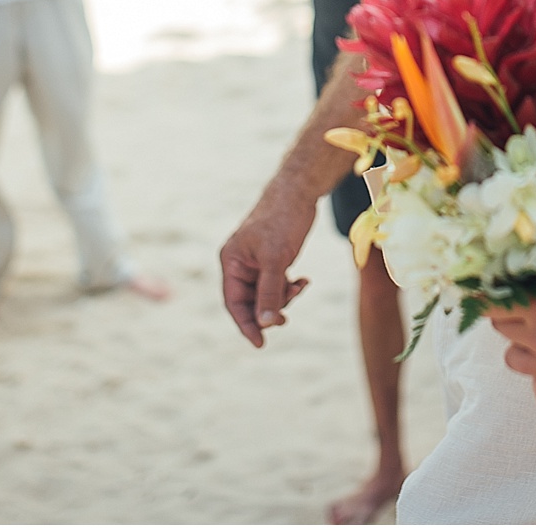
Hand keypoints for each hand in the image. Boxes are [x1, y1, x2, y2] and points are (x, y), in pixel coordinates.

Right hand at [219, 189, 315, 347]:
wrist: (299, 192)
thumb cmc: (282, 220)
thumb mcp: (276, 259)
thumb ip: (270, 292)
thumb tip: (266, 324)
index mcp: (231, 261)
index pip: (234, 302)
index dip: (246, 325)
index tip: (261, 344)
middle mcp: (240, 263)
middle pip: (250, 301)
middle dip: (269, 310)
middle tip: (287, 317)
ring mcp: (256, 262)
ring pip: (266, 294)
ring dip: (283, 297)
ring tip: (300, 286)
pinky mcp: (272, 259)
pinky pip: (277, 283)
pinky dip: (290, 286)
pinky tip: (303, 280)